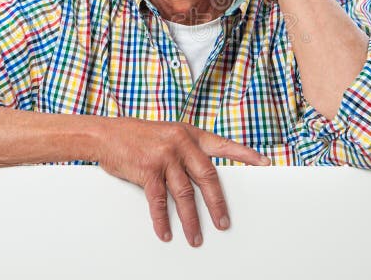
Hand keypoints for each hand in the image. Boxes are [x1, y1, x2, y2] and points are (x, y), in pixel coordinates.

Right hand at [96, 117, 270, 246]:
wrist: (106, 134)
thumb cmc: (136, 136)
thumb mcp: (167, 134)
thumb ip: (185, 150)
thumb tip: (202, 177)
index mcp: (189, 134)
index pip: (223, 145)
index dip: (244, 154)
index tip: (264, 163)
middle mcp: (181, 143)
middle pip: (208, 177)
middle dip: (217, 204)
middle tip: (224, 223)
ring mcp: (165, 156)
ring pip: (185, 194)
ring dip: (191, 219)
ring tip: (196, 237)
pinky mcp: (148, 170)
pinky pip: (159, 201)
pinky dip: (163, 220)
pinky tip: (166, 232)